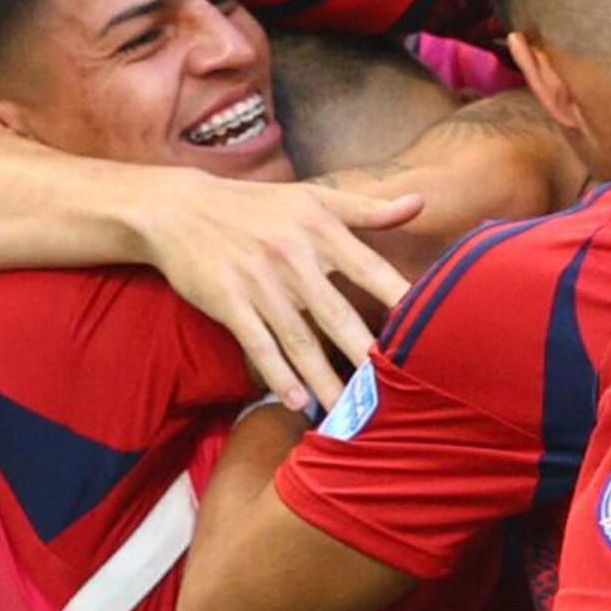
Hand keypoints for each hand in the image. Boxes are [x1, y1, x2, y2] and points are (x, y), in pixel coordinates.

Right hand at [126, 170, 425, 416]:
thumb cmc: (255, 205)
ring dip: (325, 378)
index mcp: (320, 231)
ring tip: (351, 411)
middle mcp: (293, 258)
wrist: (178, 208)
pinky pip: (258, 345)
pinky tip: (298, 401)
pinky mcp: (227, 303)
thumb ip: (368, 208)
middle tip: (397, 390)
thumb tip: (421, 202)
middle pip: (338, 315)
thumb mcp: (312, 198)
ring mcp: (259, 283)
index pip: (371, 271)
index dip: (402, 301)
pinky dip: (278, 375)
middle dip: (367, 355)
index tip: (431, 331)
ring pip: (300, 340)